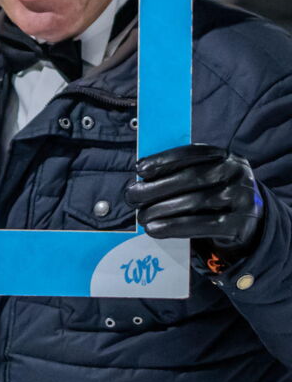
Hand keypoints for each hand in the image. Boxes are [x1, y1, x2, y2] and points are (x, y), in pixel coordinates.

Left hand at [124, 143, 264, 258]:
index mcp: (226, 156)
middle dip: (156, 187)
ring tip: (141, 216)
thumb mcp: (205, 178)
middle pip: (192, 178)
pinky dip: (175, 227)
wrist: (249, 224)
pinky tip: (155, 229)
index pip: (193, 153)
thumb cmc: (215, 195)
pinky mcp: (241, 224)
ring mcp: (243, 198)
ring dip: (161, 209)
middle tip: (132, 196)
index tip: (139, 169)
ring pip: (195, 202)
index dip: (164, 159)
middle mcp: (238, 173)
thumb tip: (140, 178)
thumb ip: (180, 173)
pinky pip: (203, 225)